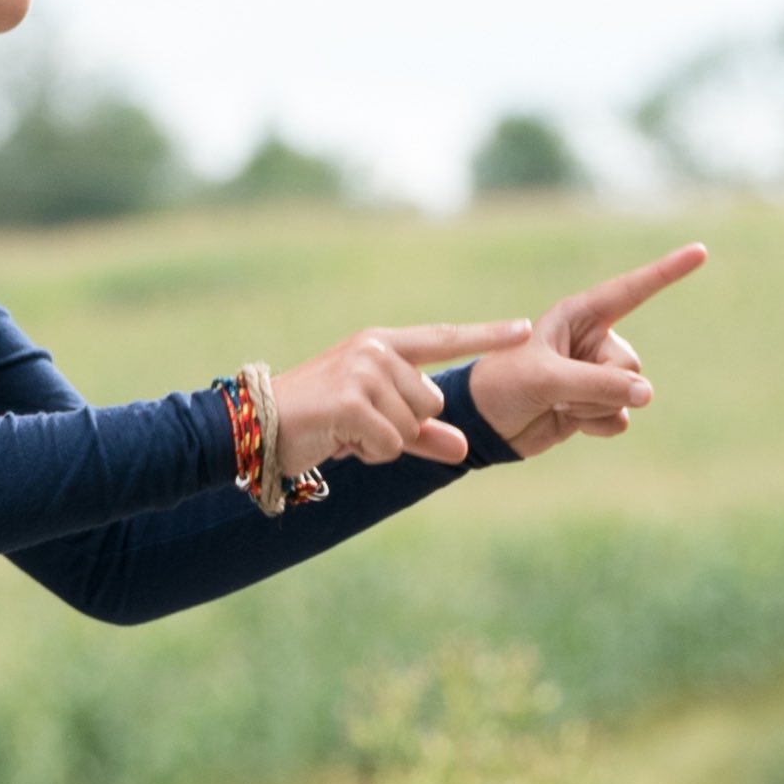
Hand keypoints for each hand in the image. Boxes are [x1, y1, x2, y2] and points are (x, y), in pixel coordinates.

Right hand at [270, 320, 531, 480]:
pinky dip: (369, 452)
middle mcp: (376, 350)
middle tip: (359, 425)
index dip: (488, 335)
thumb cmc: (317, 422)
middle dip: (404, 427)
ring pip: (412, 425)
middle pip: (432, 403)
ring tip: (345, 431)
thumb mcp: (375, 424)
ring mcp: (363, 371)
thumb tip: (465, 449)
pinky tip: (338, 440)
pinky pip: (389, 442)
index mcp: (382, 345)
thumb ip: (423, 434)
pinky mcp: (351, 400)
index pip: (445, 337)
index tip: (526, 330)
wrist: (256, 427)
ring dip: (383, 442)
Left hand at [466, 242, 706, 457]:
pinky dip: (597, 424)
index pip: (631, 290)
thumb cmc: (503, 386)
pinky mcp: (596, 405)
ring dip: (594, 408)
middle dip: (599, 386)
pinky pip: (621, 416)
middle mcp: (592, 340)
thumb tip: (647, 394)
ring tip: (557, 403)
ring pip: (629, 394)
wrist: (484, 426)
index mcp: (579, 315)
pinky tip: (568, 420)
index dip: (667, 271)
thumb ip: (598, 384)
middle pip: (630, 366)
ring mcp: (596, 374)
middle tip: (558, 390)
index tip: (701, 251)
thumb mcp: (546, 378)